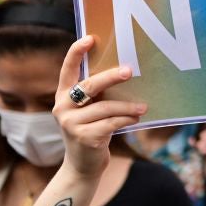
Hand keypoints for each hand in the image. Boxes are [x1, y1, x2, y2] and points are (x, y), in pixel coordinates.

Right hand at [53, 35, 146, 177]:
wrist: (82, 166)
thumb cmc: (92, 131)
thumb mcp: (90, 111)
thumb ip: (97, 95)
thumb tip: (125, 72)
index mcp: (63, 95)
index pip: (67, 69)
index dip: (77, 52)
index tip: (91, 38)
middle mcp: (62, 107)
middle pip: (89, 85)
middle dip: (111, 77)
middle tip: (129, 71)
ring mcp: (70, 123)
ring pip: (105, 107)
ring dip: (128, 106)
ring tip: (143, 106)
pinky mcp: (83, 137)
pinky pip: (110, 123)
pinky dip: (126, 119)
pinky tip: (136, 118)